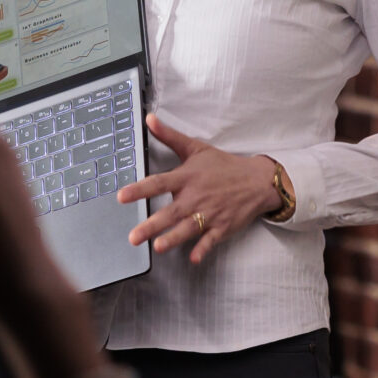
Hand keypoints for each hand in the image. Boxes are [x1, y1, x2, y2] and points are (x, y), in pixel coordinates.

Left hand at [119, 115, 282, 264]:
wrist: (257, 181)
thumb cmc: (223, 165)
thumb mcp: (196, 148)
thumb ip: (169, 136)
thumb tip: (149, 119)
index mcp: (187, 177)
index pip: (158, 183)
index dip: (139, 190)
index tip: (121, 197)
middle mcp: (196, 197)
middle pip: (170, 212)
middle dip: (151, 225)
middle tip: (133, 237)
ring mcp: (210, 213)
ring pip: (188, 228)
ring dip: (173, 238)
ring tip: (158, 247)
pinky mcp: (222, 227)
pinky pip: (210, 240)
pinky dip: (203, 249)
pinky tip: (193, 258)